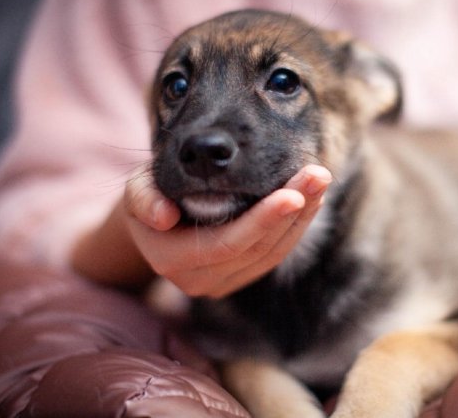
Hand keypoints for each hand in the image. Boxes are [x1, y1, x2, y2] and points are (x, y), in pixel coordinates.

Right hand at [123, 165, 331, 297]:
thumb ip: (143, 199)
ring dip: (302, 217)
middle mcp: (200, 281)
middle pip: (258, 249)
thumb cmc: (149, 195)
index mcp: (173, 261)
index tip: (294, 194)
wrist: (155, 218)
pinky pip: (275, 254)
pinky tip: (312, 199)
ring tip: (320, 181)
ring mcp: (224, 283)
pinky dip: (296, 226)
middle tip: (319, 175)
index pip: (228, 244)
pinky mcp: (242, 276)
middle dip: (294, 211)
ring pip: (273, 253)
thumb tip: (164, 217)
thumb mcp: (137, 189)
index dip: (263, 221)